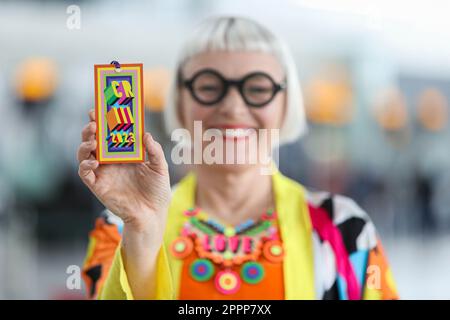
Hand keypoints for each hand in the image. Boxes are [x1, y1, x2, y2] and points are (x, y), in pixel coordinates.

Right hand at [77, 109, 170, 235]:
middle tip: (94, 123)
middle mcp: (112, 161)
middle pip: (94, 140)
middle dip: (91, 129)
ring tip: (93, 141)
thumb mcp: (160, 167)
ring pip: (85, 154)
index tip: (101, 109)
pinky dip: (85, 165)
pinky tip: (93, 162)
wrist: (152, 214)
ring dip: (85, 145)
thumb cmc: (157, 191)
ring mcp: (103, 173)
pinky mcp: (98, 186)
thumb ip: (154, 151)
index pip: (111, 134)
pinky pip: (85, 173)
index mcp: (125, 154)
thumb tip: (146, 134)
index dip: (105, 121)